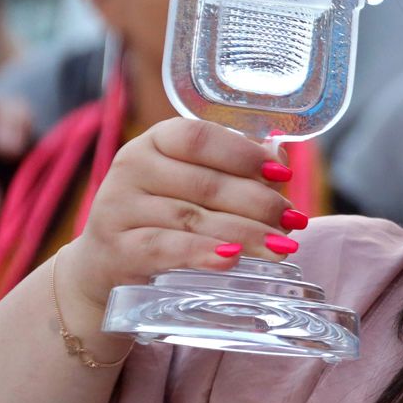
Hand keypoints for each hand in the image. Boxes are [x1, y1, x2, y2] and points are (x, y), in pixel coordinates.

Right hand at [61, 118, 302, 311]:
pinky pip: (165, 247)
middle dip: (258, 203)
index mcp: (156, 140)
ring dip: (245, 233)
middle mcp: (132, 167)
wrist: (109, 264)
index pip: (200, 137)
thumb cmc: (168, 215)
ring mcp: (118, 208)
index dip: (244, 155)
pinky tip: (232, 259)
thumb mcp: (197, 183)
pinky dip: (201, 253)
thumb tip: (279, 159)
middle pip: (206, 183)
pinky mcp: (116, 248)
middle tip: (293, 220)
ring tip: (281, 246)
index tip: (283, 176)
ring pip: (193, 218)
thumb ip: (238, 167)